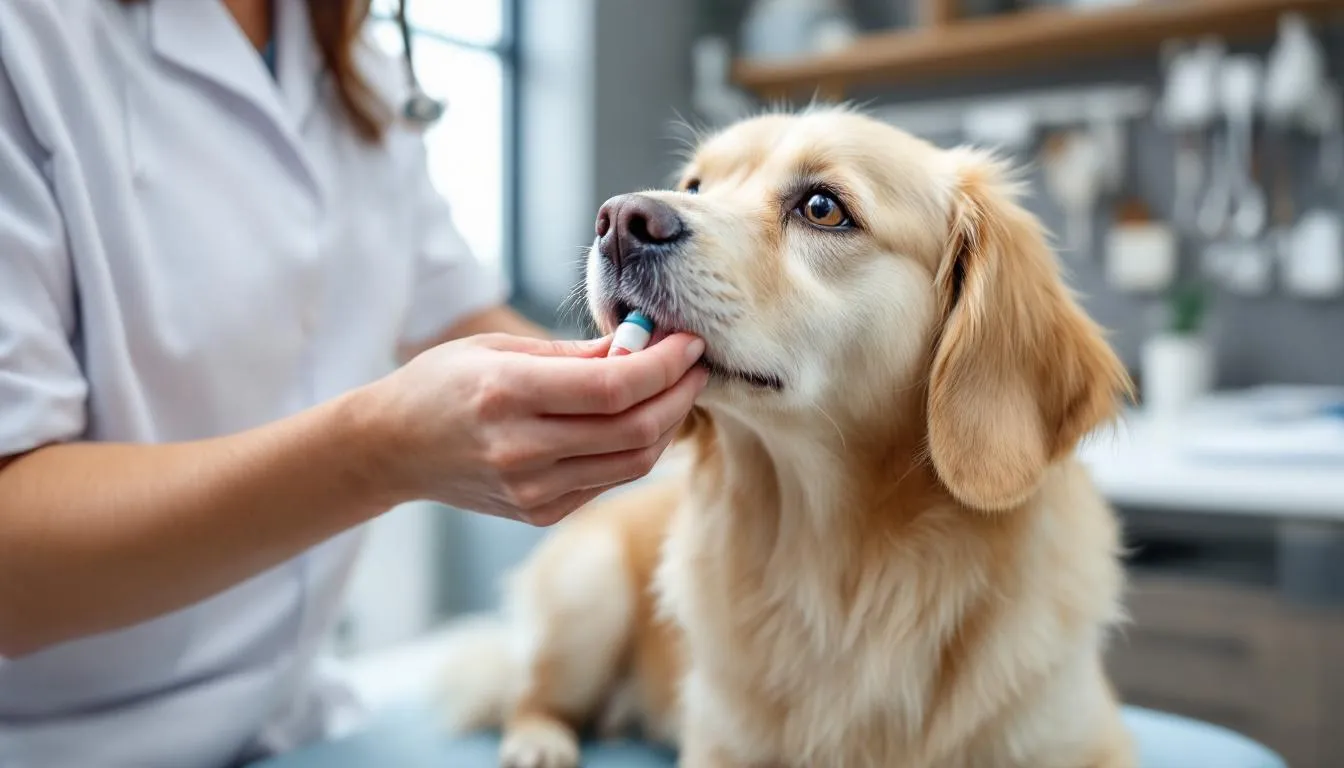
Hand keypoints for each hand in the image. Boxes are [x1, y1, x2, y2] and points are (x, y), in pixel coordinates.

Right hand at [359, 332, 708, 524]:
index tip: (691, 342)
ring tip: (676, 390)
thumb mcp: (501, 348)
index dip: (666, 365)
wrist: (393, 448)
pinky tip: (640, 420)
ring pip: (633, 462)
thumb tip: (644, 343)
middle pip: (636, 429)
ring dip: (667, 424)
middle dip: (680, 394)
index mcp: (508, 395)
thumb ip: (577, 352)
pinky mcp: (540, 513)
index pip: (616, 386)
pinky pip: (609, 480)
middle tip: (697, 365)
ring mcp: (532, 490)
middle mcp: (522, 449)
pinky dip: (635, 449)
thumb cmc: (444, 383)